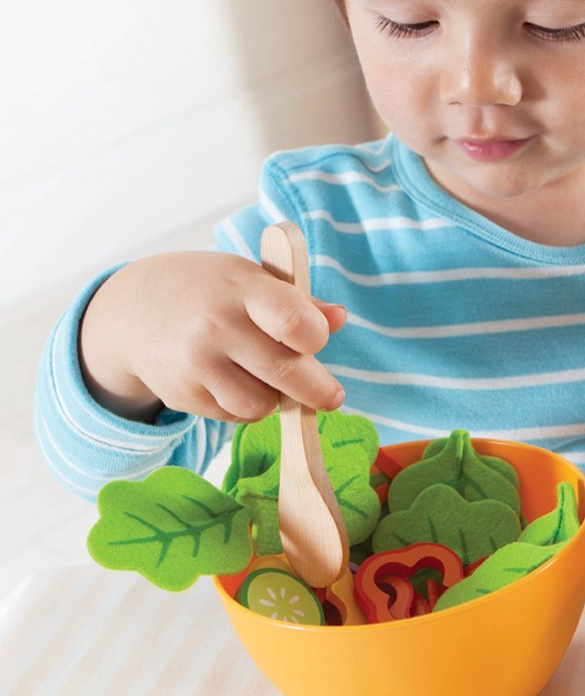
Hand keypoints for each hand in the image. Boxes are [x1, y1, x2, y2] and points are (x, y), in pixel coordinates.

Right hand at [79, 251, 347, 422]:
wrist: (133, 311)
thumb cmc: (209, 290)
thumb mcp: (250, 279)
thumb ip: (297, 301)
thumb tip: (339, 318)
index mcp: (242, 289)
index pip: (294, 322)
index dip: (317, 337)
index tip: (317, 340)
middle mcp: (217, 327)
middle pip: (286, 374)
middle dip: (319, 391)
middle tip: (331, 397)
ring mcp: (197, 365)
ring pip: (262, 406)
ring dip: (276, 399)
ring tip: (269, 378)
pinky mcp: (184, 396)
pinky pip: (235, 416)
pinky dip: (247, 406)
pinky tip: (236, 382)